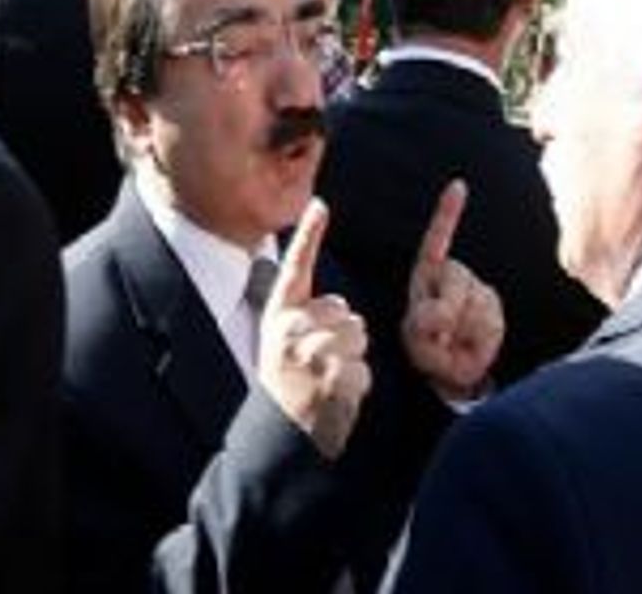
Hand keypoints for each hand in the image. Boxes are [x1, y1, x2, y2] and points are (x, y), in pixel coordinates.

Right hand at [258, 200, 370, 459]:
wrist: (277, 437)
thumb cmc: (283, 390)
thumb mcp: (278, 348)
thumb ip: (303, 322)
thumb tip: (341, 308)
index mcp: (278, 318)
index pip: (296, 268)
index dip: (309, 234)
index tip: (320, 203)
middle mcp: (292, 330)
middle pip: (346, 311)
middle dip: (343, 338)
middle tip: (317, 369)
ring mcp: (315, 352)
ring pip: (359, 336)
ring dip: (352, 362)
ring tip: (325, 383)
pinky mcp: (337, 375)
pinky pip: (364, 368)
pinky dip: (356, 387)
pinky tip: (333, 400)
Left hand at [401, 180, 503, 401]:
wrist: (452, 371)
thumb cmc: (428, 350)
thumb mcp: (416, 340)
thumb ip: (424, 326)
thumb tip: (444, 314)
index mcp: (427, 277)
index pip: (436, 242)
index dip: (448, 214)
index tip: (459, 185)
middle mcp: (453, 277)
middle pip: (457, 277)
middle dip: (447, 307)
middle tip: (440, 336)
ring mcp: (477, 290)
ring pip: (476, 302)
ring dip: (463, 329)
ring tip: (452, 344)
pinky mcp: (493, 308)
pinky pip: (490, 318)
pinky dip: (481, 337)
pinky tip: (474, 344)